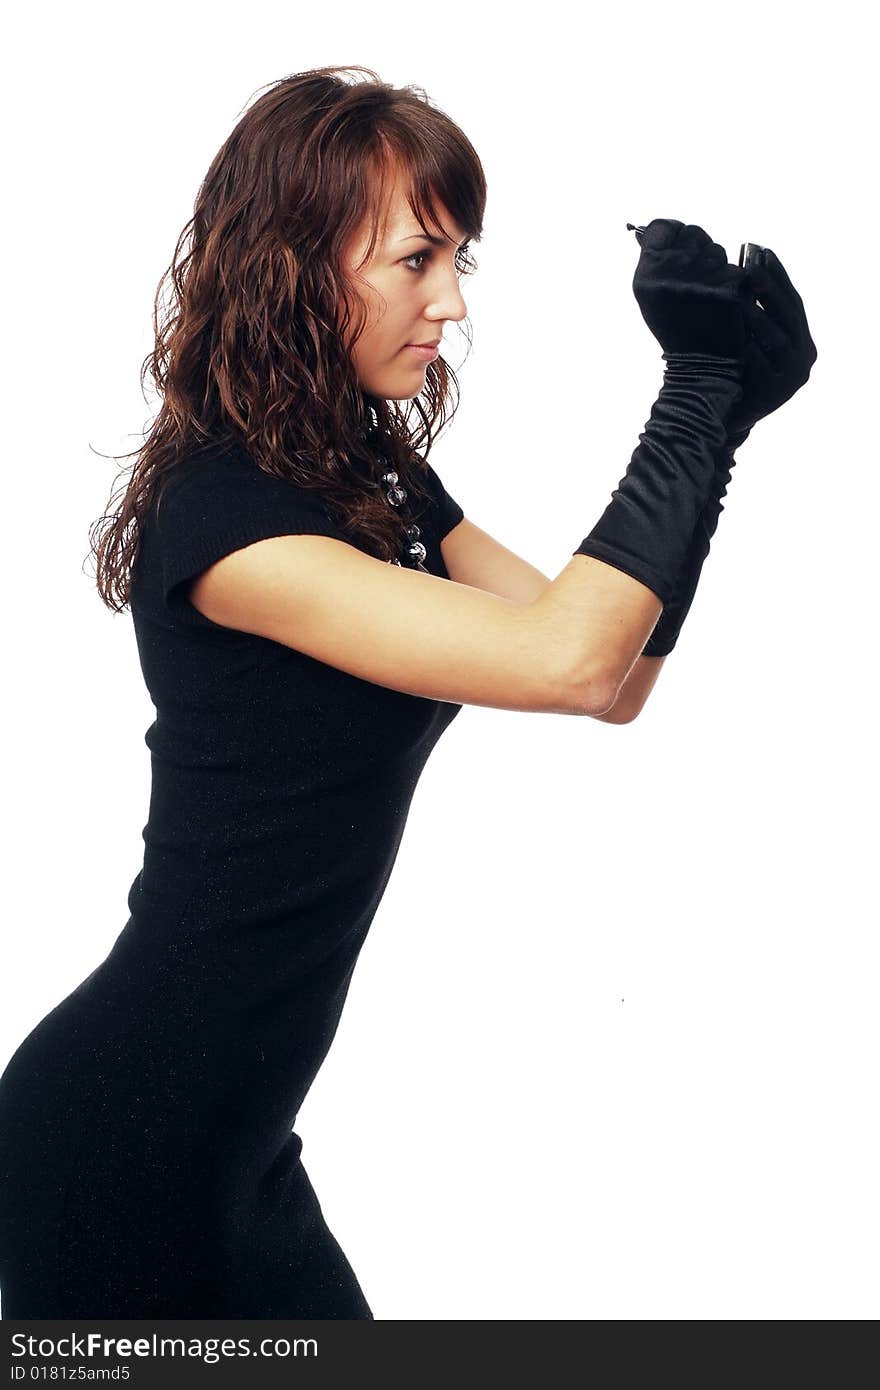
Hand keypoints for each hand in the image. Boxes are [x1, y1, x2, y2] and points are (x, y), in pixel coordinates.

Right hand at [632, 218, 749, 359]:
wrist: (700, 365)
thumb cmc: (676, 329)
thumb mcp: (651, 298)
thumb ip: (651, 263)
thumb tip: (642, 233)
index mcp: (647, 276)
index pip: (663, 227)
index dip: (675, 233)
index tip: (681, 244)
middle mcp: (671, 275)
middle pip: (693, 233)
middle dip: (699, 250)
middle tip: (698, 277)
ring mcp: (701, 282)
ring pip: (717, 250)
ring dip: (717, 267)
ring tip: (710, 296)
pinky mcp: (728, 290)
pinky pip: (736, 270)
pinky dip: (734, 284)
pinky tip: (725, 304)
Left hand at [726, 247, 817, 436]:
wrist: (722, 417)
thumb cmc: (735, 371)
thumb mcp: (749, 338)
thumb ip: (755, 313)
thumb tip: (746, 268)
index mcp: (802, 341)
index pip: (793, 302)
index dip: (780, 277)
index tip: (764, 251)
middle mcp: (803, 359)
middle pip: (790, 317)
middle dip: (771, 291)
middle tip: (752, 269)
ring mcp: (791, 379)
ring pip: (780, 342)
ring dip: (761, 319)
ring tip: (743, 300)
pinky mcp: (775, 397)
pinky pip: (762, 369)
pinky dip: (751, 352)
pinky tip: (738, 339)